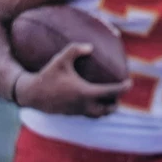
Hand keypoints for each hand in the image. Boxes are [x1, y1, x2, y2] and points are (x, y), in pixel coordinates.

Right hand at [13, 43, 130, 117]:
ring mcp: (78, 111)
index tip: (130, 82)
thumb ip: (75, 50)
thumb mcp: (60, 59)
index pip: (110, 92)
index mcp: (85, 92)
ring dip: (106, 109)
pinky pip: (89, 115)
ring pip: (99, 115)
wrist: (31, 95)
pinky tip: (93, 100)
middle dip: (116, 103)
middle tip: (119, 93)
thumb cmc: (47, 76)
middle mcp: (84, 105)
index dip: (122, 88)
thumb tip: (90, 46)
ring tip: (110, 99)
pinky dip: (96, 110)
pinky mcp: (72, 114)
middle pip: (108, 109)